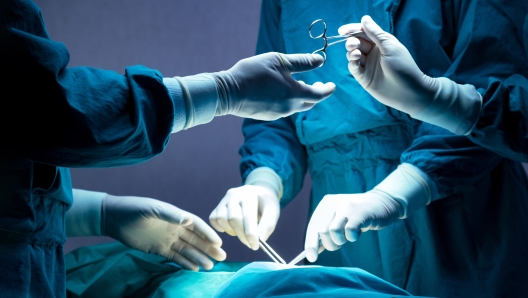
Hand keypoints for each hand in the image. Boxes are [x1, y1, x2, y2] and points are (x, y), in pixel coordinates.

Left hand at [102, 195, 225, 270]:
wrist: (113, 218)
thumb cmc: (133, 209)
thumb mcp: (151, 209)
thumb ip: (170, 214)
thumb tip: (188, 220)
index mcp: (175, 216)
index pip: (196, 226)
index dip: (208, 234)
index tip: (219, 242)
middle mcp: (175, 228)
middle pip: (196, 240)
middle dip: (209, 248)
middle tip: (222, 257)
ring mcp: (167, 239)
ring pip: (187, 250)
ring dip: (199, 257)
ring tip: (210, 266)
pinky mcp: (158, 249)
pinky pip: (175, 257)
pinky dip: (185, 263)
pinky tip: (195, 269)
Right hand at [209, 185, 279, 249]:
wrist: (258, 193)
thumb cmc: (265, 204)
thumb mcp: (273, 212)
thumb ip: (268, 225)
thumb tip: (260, 240)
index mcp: (249, 194)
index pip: (247, 215)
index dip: (250, 233)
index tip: (255, 246)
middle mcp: (234, 194)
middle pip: (233, 218)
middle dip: (242, 235)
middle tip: (250, 244)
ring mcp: (224, 200)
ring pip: (221, 219)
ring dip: (231, 231)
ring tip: (242, 232)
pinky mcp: (218, 206)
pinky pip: (213, 219)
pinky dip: (220, 228)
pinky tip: (231, 229)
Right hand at [214, 52, 335, 119]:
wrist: (228, 93)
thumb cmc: (253, 73)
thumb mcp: (279, 61)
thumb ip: (302, 62)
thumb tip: (321, 61)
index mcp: (295, 94)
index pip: (319, 95)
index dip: (327, 89)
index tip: (332, 85)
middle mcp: (289, 107)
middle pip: (309, 103)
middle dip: (316, 93)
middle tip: (317, 83)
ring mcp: (278, 114)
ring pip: (296, 107)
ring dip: (300, 97)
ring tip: (297, 84)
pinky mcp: (268, 116)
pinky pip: (284, 109)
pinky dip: (288, 100)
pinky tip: (280, 91)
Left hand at [304, 190, 402, 261]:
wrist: (381, 203)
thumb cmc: (357, 216)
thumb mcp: (338, 221)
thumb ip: (326, 233)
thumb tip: (312, 253)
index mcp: (325, 203)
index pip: (312, 227)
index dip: (310, 244)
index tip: (312, 258)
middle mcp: (333, 202)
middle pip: (321, 232)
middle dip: (330, 244)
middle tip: (341, 243)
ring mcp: (346, 206)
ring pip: (333, 232)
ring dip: (341, 241)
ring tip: (349, 236)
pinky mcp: (360, 212)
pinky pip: (349, 232)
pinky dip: (353, 237)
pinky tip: (358, 232)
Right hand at [339, 16, 437, 115]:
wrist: (408, 92)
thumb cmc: (403, 67)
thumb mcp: (390, 46)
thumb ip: (375, 34)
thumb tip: (364, 18)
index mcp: (381, 43)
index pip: (363, 32)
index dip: (352, 30)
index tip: (343, 31)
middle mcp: (373, 53)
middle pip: (356, 43)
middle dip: (351, 42)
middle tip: (352, 45)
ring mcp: (367, 65)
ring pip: (352, 54)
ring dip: (351, 52)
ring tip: (356, 55)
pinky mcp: (363, 77)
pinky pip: (353, 67)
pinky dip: (351, 63)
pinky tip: (355, 61)